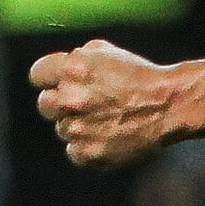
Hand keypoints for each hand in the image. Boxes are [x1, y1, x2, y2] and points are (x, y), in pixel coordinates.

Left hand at [29, 40, 178, 168]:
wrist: (167, 105)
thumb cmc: (138, 75)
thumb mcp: (104, 52)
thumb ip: (75, 59)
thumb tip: (58, 71)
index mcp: (72, 69)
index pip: (37, 75)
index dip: (49, 78)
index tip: (59, 82)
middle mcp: (70, 99)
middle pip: (44, 105)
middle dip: (60, 102)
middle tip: (85, 103)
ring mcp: (77, 129)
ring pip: (61, 129)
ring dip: (77, 124)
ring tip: (105, 119)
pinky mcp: (88, 154)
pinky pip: (74, 151)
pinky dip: (87, 146)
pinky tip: (107, 135)